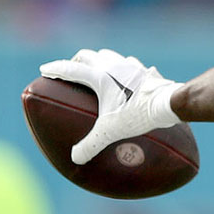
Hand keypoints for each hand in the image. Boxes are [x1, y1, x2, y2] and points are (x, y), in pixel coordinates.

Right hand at [39, 49, 183, 164]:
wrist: (169, 103)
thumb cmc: (139, 114)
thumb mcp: (111, 131)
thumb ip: (91, 144)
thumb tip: (75, 158)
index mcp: (100, 77)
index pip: (71, 69)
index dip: (56, 69)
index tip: (44, 70)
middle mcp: (114, 66)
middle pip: (88, 56)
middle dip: (76, 62)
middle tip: (71, 71)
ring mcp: (132, 66)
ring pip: (109, 55)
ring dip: (99, 60)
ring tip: (96, 70)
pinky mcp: (146, 71)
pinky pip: (130, 63)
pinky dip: (122, 67)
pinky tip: (127, 75)